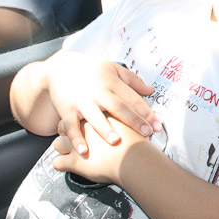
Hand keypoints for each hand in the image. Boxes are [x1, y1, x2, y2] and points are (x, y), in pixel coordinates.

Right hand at [44, 52, 160, 154]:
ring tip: (116, 141)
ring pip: (95, 117)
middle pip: (118, 107)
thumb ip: (133, 80)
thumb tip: (151, 90)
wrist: (61, 67)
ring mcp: (82, 102)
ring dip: (105, 129)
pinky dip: (76, 139)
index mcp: (112, 83)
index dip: (146, 112)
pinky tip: (84, 151)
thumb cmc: (91, 69)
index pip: (132, 99)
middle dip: (133, 121)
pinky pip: (71, 126)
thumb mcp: (113, 68)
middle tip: (146, 133)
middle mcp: (98, 92)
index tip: (157, 125)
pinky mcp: (66, 110)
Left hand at [52, 117, 151, 186]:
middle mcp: (84, 128)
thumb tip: (143, 97)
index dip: (78, 117)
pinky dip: (60, 165)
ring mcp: (78, 144)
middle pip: (64, 125)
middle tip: (67, 133)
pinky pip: (59, 163)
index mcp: (96, 116)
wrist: (132, 158)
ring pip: (59, 143)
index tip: (80, 120)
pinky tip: (62, 165)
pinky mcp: (74, 161)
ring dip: (60, 146)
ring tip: (64, 149)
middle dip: (63, 130)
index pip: (79, 112)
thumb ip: (132, 109)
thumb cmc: (135, 141)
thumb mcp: (134, 119)